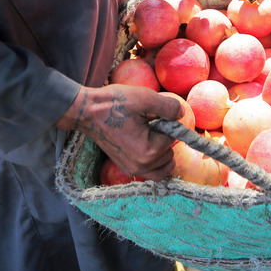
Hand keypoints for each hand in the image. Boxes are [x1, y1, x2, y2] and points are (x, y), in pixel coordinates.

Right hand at [56, 84, 182, 180]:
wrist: (88, 111)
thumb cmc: (115, 104)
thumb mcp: (146, 98)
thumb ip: (169, 107)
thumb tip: (182, 115)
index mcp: (148, 152)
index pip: (173, 138)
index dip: (167, 124)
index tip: (152, 116)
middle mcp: (141, 166)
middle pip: (170, 153)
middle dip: (164, 139)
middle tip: (148, 124)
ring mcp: (133, 170)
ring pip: (164, 166)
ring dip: (162, 151)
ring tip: (147, 135)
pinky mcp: (127, 169)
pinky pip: (152, 172)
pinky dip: (156, 162)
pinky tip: (148, 146)